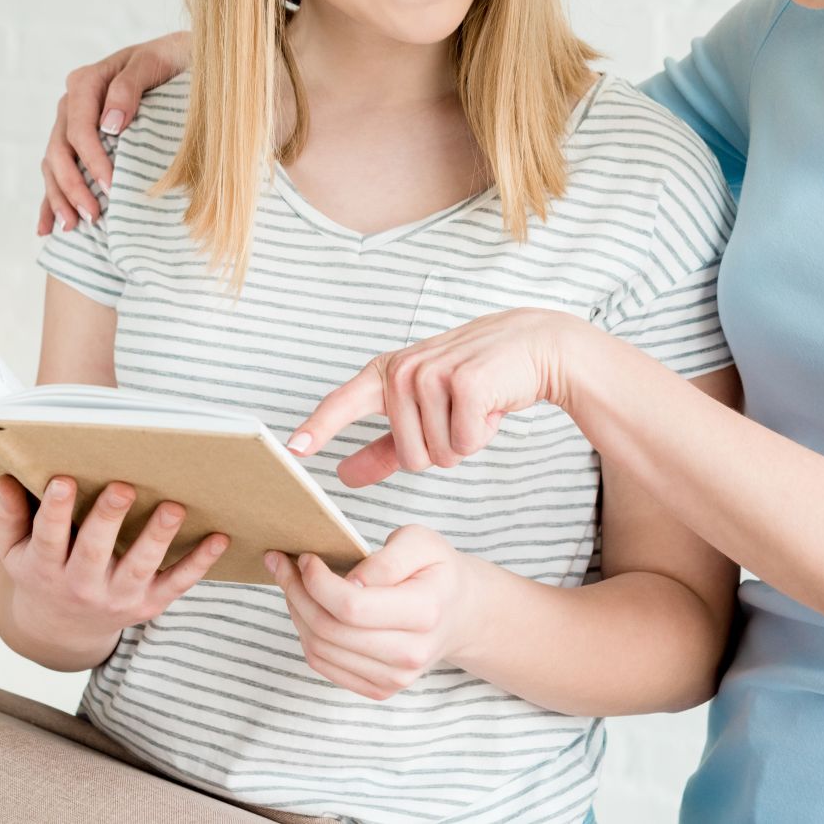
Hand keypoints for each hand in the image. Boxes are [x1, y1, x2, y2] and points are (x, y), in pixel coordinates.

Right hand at [0, 474, 227, 653]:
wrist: (61, 626)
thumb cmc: (39, 570)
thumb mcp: (14, 548)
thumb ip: (9, 515)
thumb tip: (7, 478)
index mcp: (46, 568)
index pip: (49, 537)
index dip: (55, 510)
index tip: (63, 480)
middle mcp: (81, 586)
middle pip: (94, 552)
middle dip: (108, 519)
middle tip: (123, 487)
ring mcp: (118, 597)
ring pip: (140, 567)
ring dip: (158, 538)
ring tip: (173, 507)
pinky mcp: (148, 604)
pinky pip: (177, 583)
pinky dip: (199, 563)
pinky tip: (218, 537)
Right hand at [36, 31, 193, 232]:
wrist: (179, 59)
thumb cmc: (170, 60)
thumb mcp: (155, 62)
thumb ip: (128, 87)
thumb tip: (110, 124)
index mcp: (86, 82)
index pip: (79, 128)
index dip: (91, 160)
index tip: (110, 186)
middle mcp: (71, 103)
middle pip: (59, 150)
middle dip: (73, 186)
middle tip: (93, 215)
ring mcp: (70, 124)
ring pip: (53, 165)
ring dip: (59, 198)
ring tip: (72, 227)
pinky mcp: (76, 142)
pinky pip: (56, 173)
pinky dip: (50, 201)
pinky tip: (47, 228)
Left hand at [265, 527, 473, 699]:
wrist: (459, 612)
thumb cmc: (435, 570)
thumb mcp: (421, 543)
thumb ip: (388, 559)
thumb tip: (351, 582)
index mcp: (425, 612)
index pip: (351, 607)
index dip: (317, 582)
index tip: (306, 557)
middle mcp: (411, 653)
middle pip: (329, 630)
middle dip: (295, 592)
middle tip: (283, 564)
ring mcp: (396, 677)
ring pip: (320, 649)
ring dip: (296, 612)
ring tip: (291, 582)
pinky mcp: (380, 688)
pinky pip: (324, 665)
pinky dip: (305, 634)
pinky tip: (306, 608)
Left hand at [287, 307, 596, 487]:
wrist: (530, 347)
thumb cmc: (472, 382)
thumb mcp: (421, 410)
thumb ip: (382, 446)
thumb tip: (343, 476)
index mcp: (384, 375)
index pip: (342, 404)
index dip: (318, 428)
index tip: (293, 450)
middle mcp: (400, 372)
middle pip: (411, 459)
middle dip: (442, 450)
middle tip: (458, 415)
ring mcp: (430, 374)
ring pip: (439, 455)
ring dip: (465, 442)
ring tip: (473, 407)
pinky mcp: (463, 383)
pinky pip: (465, 444)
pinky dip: (482, 435)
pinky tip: (490, 405)